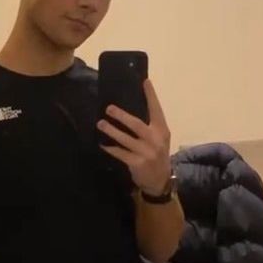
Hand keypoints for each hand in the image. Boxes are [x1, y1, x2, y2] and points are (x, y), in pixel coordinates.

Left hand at [96, 79, 170, 194]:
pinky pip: (120, 153)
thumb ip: (149, 126)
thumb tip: (129, 111)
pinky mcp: (137, 163)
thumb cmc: (157, 155)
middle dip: (121, 115)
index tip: (145, 81)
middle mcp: (155, 139)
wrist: (160, 181)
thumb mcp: (159, 139)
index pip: (156, 109)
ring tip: (100, 123)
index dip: (151, 95)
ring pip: (125, 139)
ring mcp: (146, 152)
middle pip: (136, 124)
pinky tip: (102, 144)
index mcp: (162, 130)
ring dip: (111, 130)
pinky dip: (110, 148)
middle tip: (108, 108)